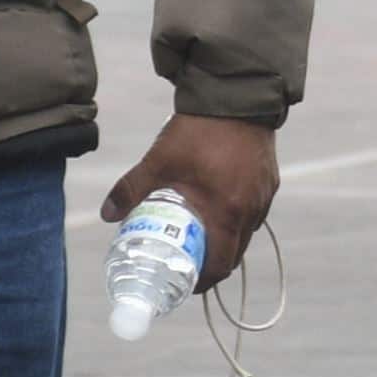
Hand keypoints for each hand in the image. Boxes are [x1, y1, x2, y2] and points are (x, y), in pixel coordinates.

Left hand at [102, 113, 279, 290]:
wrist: (236, 94)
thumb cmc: (198, 129)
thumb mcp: (159, 160)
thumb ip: (131, 188)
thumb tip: (106, 215)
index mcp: (226, 211)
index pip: (219, 265)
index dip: (201, 281)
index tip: (183, 282)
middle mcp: (250, 209)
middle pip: (235, 254)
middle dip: (212, 265)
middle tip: (188, 263)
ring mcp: (263, 195)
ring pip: (246, 233)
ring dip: (226, 241)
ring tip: (201, 236)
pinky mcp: (270, 181)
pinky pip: (254, 212)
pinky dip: (237, 218)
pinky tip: (220, 206)